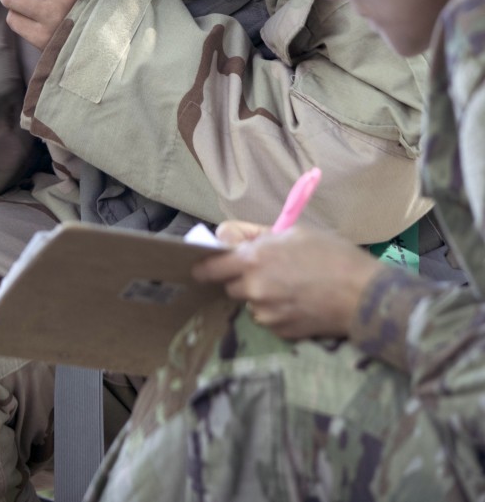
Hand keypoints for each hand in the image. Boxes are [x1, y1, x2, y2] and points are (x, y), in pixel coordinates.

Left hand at [193, 225, 381, 339]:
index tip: (200, 267)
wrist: (363, 295)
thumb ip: (255, 235)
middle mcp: (254, 289)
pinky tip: (298, 302)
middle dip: (243, 278)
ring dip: (261, 295)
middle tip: (269, 270)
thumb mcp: (294, 231)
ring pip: (251, 302)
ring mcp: (266, 313)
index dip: (205, 266)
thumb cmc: (332, 254)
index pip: (211, 267)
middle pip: (231, 285)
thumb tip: (226, 237)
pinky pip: (268, 318)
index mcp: (254, 259)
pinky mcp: (280, 332)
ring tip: (291, 286)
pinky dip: (276, 310)